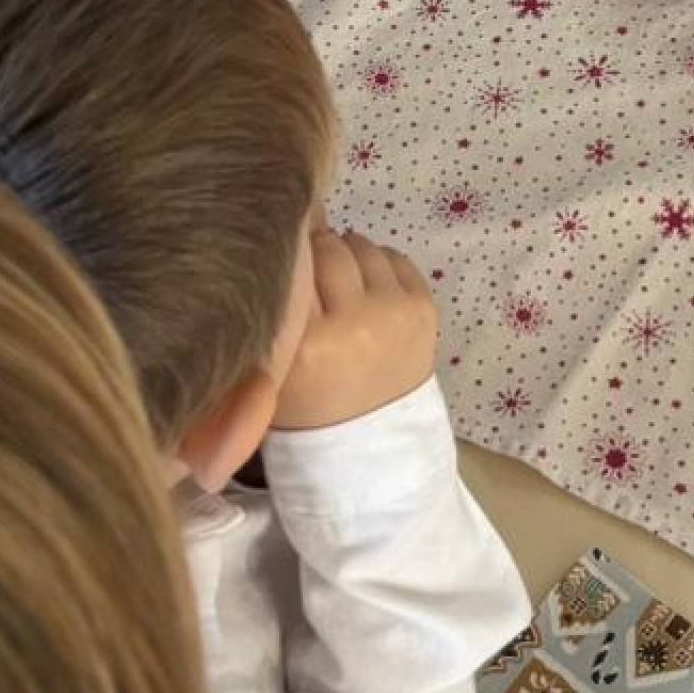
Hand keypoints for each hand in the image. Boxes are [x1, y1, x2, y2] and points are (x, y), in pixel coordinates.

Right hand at [270, 230, 437, 432]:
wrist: (373, 447)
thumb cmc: (310, 411)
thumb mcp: (271, 373)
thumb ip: (269, 316)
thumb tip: (277, 245)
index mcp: (307, 346)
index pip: (293, 266)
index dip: (288, 254)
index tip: (281, 252)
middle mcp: (353, 322)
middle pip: (329, 250)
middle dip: (317, 250)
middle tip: (310, 264)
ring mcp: (394, 313)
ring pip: (363, 247)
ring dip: (348, 253)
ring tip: (339, 275)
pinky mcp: (424, 310)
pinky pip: (396, 258)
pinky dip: (377, 262)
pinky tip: (366, 283)